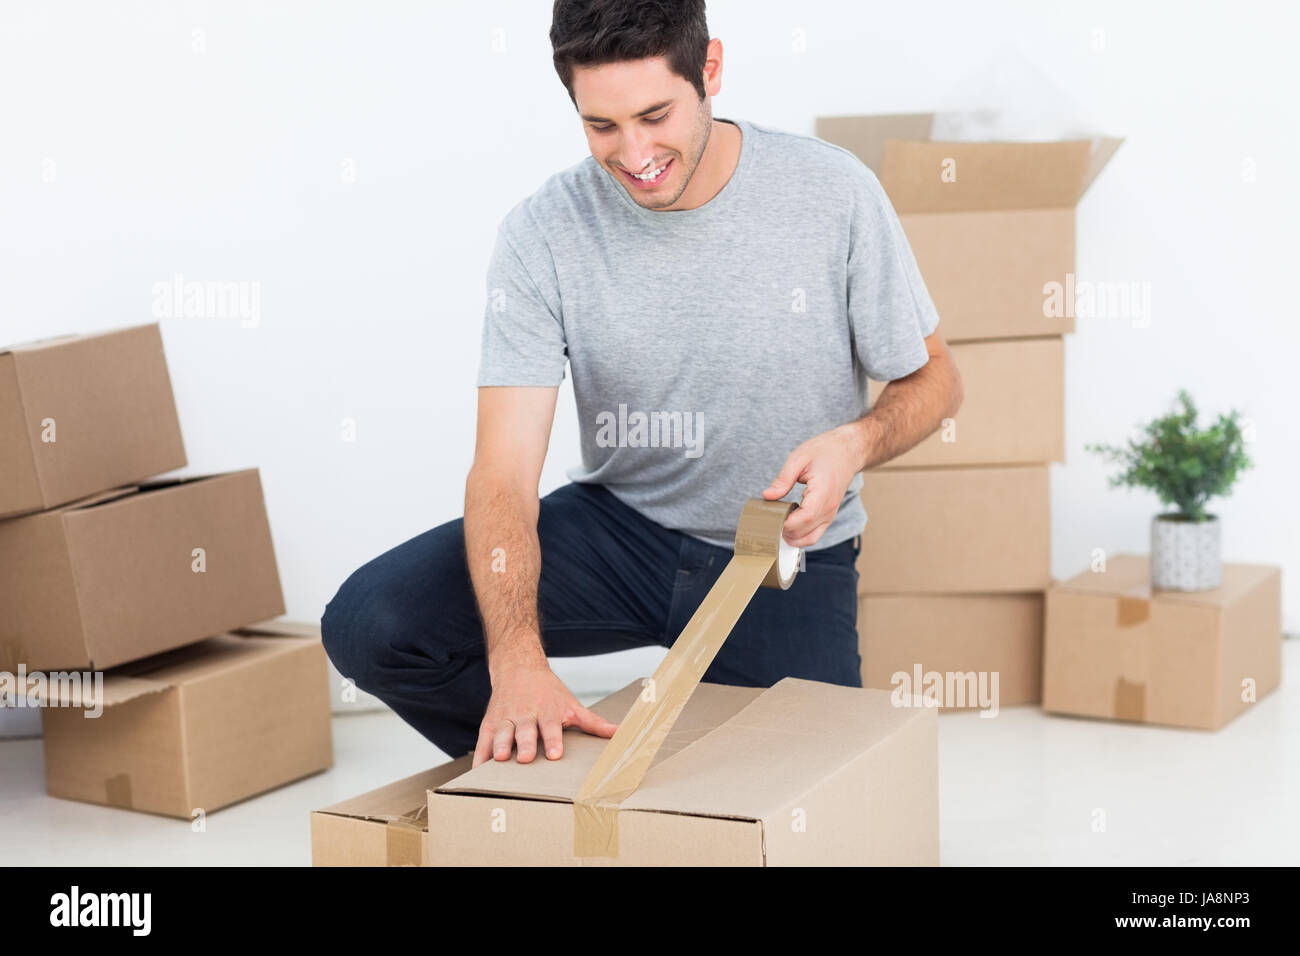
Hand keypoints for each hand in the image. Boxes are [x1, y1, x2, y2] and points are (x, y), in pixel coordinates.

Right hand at [473, 657, 618, 766]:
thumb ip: (594, 723)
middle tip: (527, 758)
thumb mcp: (572, 705)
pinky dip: (480, 755)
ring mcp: (506, 718)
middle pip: (526, 731)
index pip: (552, 727)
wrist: (519, 667)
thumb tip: (620, 733)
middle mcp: (526, 714)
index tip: (556, 754)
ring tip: (500, 759)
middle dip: (526, 744)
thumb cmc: (549, 692)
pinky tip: (478, 769)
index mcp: (548, 712)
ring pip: (502, 733)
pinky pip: (483, 740)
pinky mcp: (490, 723)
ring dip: (501, 746)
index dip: (554, 740)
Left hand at [761, 422, 866, 547]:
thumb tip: (768, 496)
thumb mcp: (798, 458)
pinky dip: (800, 535)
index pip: (805, 518)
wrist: (848, 451)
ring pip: (810, 538)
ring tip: (777, 522)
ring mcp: (830, 514)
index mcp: (822, 492)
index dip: (786, 523)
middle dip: (784, 530)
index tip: (770, 518)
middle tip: (767, 519)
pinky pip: (814, 534)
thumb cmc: (825, 451)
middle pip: (804, 532)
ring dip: (792, 536)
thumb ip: (783, 479)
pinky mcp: (829, 515)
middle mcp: (829, 507)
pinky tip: (788, 523)